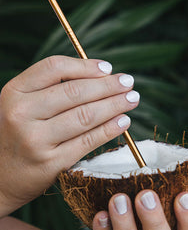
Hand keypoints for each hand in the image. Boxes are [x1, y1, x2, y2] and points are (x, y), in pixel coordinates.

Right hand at [0, 56, 139, 216]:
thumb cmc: (18, 135)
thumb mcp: (24, 106)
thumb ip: (52, 89)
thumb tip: (99, 77)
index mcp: (14, 92)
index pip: (54, 68)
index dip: (86, 65)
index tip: (108, 68)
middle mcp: (21, 113)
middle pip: (75, 91)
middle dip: (108, 85)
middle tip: (129, 82)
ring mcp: (36, 140)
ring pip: (85, 115)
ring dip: (115, 105)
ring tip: (132, 99)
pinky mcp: (51, 163)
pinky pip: (88, 141)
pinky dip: (110, 129)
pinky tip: (124, 121)